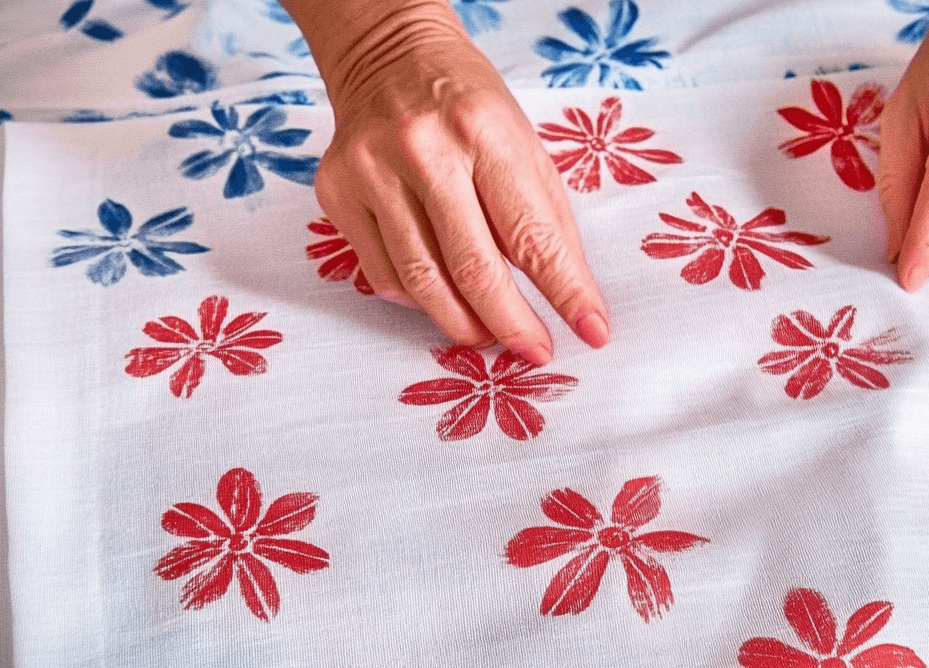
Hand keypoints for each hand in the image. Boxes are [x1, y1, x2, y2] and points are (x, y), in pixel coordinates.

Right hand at [297, 0, 610, 364]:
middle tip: (533, 351)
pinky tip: (440, 296)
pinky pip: (383, 274)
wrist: (389, 56)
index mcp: (483, 133)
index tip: (590, 331)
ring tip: (487, 335)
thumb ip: (545, 222)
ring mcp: (372, 171)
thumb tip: (572, 301)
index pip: (531, 236)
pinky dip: (418, 300)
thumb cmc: (470, 109)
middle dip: (511, 324)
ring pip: (421, 282)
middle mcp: (422, 150)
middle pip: (472, 270)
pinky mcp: (338, 192)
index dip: (565, 293)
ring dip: (463, 324)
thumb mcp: (526, 149)